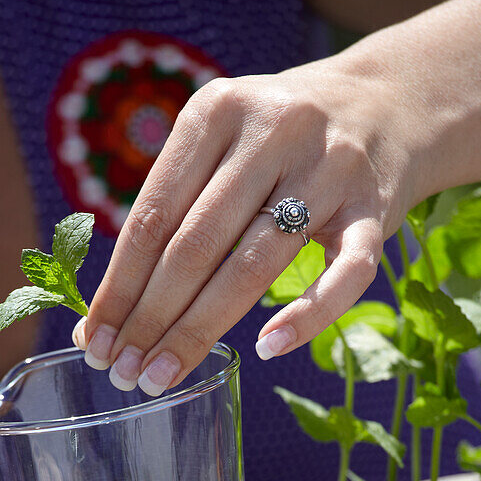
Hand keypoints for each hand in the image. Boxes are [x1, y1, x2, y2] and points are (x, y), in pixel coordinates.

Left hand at [76, 57, 416, 393]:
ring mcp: (329, 169)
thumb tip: (105, 317)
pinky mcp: (376, 208)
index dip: (119, 287)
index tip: (93, 342)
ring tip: (161, 376)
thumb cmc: (277, 145)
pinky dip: (306, 317)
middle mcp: (272, 131)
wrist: (388, 103)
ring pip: (253, 265)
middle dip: (149, 319)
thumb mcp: (220, 146)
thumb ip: (172, 213)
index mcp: (216, 111)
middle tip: (121, 373)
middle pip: (195, 246)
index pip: (152, 216)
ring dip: (199, 331)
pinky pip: (344, 274)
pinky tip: (267, 350)